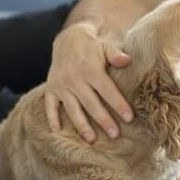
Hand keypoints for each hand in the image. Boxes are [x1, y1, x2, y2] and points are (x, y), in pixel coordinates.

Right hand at [44, 24, 132, 142]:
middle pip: (91, 104)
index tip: (129, 118)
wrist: (68, 40)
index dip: (119, 104)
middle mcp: (75, 79)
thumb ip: (116, 54)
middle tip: (114, 135)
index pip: (107, 91)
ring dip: (81, 125)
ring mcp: (61, 85)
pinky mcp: (51, 89)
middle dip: (104, 120)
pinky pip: (50, 106)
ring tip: (91, 139)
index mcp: (91, 70)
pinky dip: (52, 119)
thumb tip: (128, 59)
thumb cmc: (93, 47)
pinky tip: (57, 132)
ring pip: (72, 109)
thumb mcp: (105, 46)